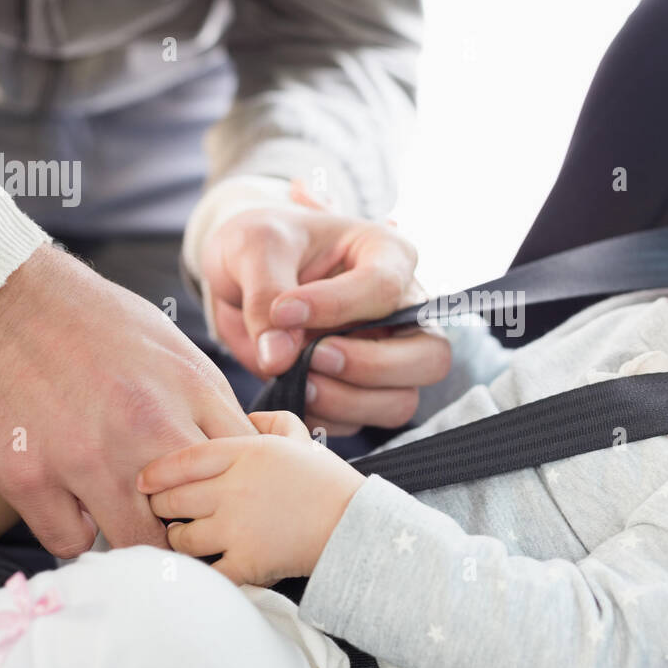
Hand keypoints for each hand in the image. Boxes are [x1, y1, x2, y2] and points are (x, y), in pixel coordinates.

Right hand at [0, 244, 254, 557]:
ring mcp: (85, 456)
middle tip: (175, 523)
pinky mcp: (27, 476)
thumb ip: (207, 400)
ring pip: (138, 543)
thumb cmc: (86, 317)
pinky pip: (70, 541)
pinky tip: (71, 507)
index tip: (220, 498)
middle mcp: (145, 426)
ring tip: (124, 519)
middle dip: (193, 526)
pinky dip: (73, 531)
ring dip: (134, 537)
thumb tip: (241, 448)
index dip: (235, 490)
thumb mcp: (168, 343)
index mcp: (190, 389)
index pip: (243, 468)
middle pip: (199, 515)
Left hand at [138, 410, 365, 585]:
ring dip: (179, 539)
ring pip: (182, 538)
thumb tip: (247, 418)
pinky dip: (198, 573)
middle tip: (163, 511)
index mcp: (247, 453)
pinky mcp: (247, 563)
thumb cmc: (328, 482)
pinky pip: (206, 571)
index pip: (183, 460)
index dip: (155, 472)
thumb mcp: (300, 438)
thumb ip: (270, 422)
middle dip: (161, 507)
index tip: (143, 481)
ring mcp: (238, 528)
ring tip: (184, 538)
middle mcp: (236, 488)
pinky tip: (199, 569)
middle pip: (173, 500)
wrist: (356, 526)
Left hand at [200, 183, 450, 435]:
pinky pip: (359, 422)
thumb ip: (265, 295)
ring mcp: (386, 355)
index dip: (336, 306)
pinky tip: (292, 392)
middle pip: (429, 356)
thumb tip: (280, 357)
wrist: (238, 274)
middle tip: (314, 357)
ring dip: (347, 401)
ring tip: (298, 380)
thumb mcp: (252, 247)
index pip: (385, 288)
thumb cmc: (258, 245)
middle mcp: (401, 310)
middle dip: (370, 366)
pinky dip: (324, 417)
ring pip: (401, 400)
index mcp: (387, 255)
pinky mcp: (359, 391)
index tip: (282, 311)